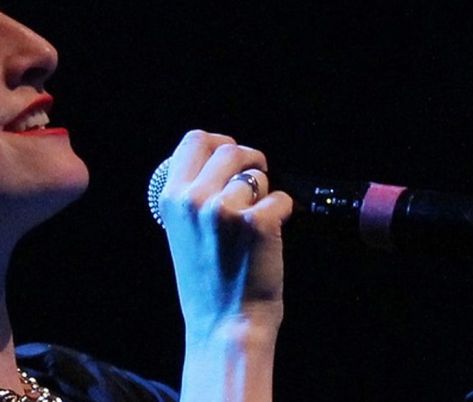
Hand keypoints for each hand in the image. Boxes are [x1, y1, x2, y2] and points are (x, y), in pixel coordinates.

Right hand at [158, 130, 292, 335]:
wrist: (225, 324)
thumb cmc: (207, 283)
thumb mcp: (182, 232)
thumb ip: (194, 196)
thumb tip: (220, 166)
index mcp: (172, 198)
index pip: (195, 139)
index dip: (219, 142)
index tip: (233, 156)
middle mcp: (195, 198)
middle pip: (230, 149)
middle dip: (250, 160)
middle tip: (259, 178)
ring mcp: (226, 209)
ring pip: (258, 175)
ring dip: (265, 192)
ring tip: (260, 219)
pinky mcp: (258, 222)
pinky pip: (281, 198)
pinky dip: (284, 212)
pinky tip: (273, 233)